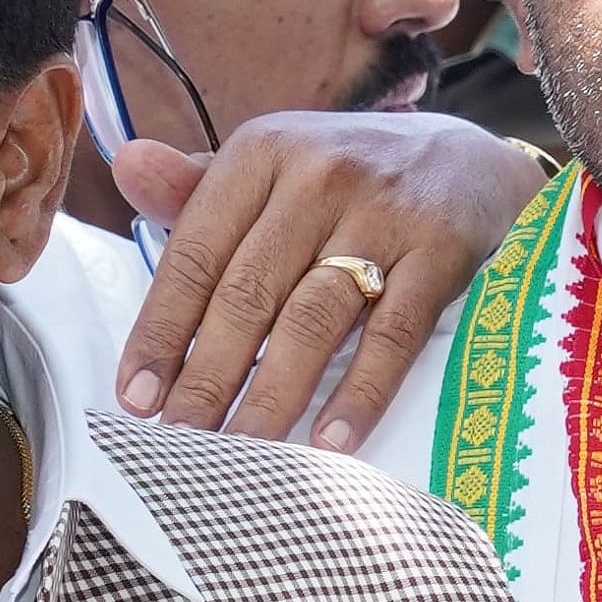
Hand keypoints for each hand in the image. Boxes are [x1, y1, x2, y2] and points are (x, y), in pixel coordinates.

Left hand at [110, 112, 556, 448]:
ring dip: (272, 393)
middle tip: (182, 438)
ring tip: (243, 450)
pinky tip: (331, 440)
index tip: (136, 397)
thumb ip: (200, 184)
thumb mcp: (278, 164)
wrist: (473, 160)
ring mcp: (385, 212)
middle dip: (209, 375)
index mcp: (263, 151)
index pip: (196, 252)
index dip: (162, 331)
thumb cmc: (353, 177)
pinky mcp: (443, 250)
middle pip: (248, 291)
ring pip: (313, 318)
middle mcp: (319, 174)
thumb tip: (127, 168)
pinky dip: (360, 392)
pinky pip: (394, 335)